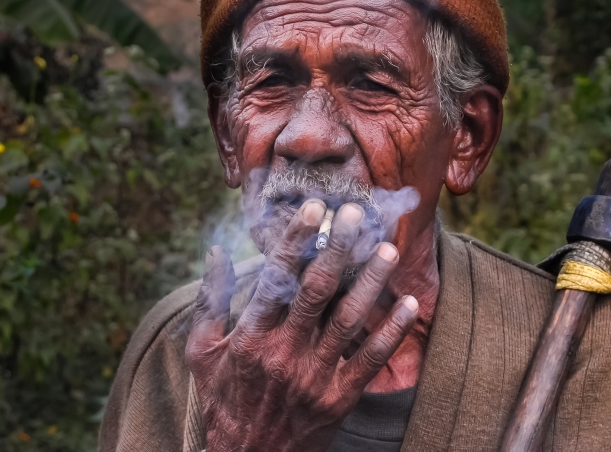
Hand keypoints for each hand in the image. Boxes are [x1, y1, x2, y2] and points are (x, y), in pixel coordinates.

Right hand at [186, 199, 418, 451]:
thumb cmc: (223, 400)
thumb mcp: (203, 352)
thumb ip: (210, 301)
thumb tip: (215, 252)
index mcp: (251, 337)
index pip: (276, 279)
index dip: (296, 240)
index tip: (314, 209)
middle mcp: (283, 354)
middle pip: (317, 292)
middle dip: (338, 249)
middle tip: (356, 215)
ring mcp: (314, 377)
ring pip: (348, 320)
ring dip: (371, 282)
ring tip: (387, 248)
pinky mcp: (338, 398)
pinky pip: (370, 360)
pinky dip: (390, 331)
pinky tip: (408, 303)